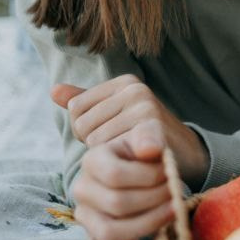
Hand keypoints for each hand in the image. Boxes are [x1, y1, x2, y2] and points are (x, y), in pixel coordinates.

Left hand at [51, 75, 208, 188]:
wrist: (186, 157)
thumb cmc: (142, 137)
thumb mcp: (115, 115)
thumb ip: (86, 102)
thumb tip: (53, 90)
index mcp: (124, 82)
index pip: (76, 108)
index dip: (87, 130)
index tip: (114, 134)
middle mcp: (135, 90)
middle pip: (84, 126)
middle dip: (98, 145)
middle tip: (124, 148)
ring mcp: (146, 109)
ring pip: (97, 143)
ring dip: (111, 157)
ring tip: (132, 155)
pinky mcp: (155, 130)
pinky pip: (120, 146)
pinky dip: (130, 153)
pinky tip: (143, 156)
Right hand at [72, 120, 173, 239]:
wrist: (151, 173)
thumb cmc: (150, 155)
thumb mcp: (151, 134)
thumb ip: (150, 134)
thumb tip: (150, 149)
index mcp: (92, 160)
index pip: (115, 175)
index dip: (148, 177)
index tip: (169, 173)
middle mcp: (82, 189)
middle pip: (116, 204)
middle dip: (155, 200)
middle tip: (175, 193)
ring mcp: (85, 217)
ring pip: (108, 232)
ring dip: (147, 225)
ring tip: (170, 212)